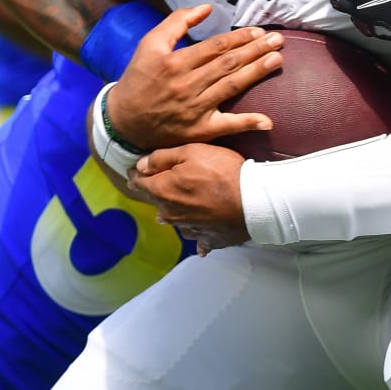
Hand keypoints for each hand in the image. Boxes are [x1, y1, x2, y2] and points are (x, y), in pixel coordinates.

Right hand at [105, 4, 284, 150]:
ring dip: (257, 73)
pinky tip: (268, 121)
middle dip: (256, 50)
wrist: (122, 120)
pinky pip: (226, 126)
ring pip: (231, 87)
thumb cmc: (139, 77)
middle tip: (279, 40)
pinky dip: (247, 123)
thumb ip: (177, 22)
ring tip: (277, 60)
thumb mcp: (150, 43)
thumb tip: (206, 7)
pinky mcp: (198, 130)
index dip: (240, 37)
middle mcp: (186, 84)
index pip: (216, 46)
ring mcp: (194, 109)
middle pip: (228, 64)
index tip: (259, 32)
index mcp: (175, 62)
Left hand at [128, 143, 249, 255]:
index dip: (137, 174)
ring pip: (175, 219)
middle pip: (156, 201)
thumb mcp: (192, 151)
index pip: (139, 182)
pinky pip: (197, 238)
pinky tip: (201, 234)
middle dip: (156, 191)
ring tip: (182, 204)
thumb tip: (139, 165)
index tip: (136, 170)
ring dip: (175, 211)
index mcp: (162, 191)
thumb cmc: (223, 171)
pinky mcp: (208, 239)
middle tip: (159, 182)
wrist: (254, 201)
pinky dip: (197, 234)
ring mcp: (188, 228)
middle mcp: (170, 214)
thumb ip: (162, 157)